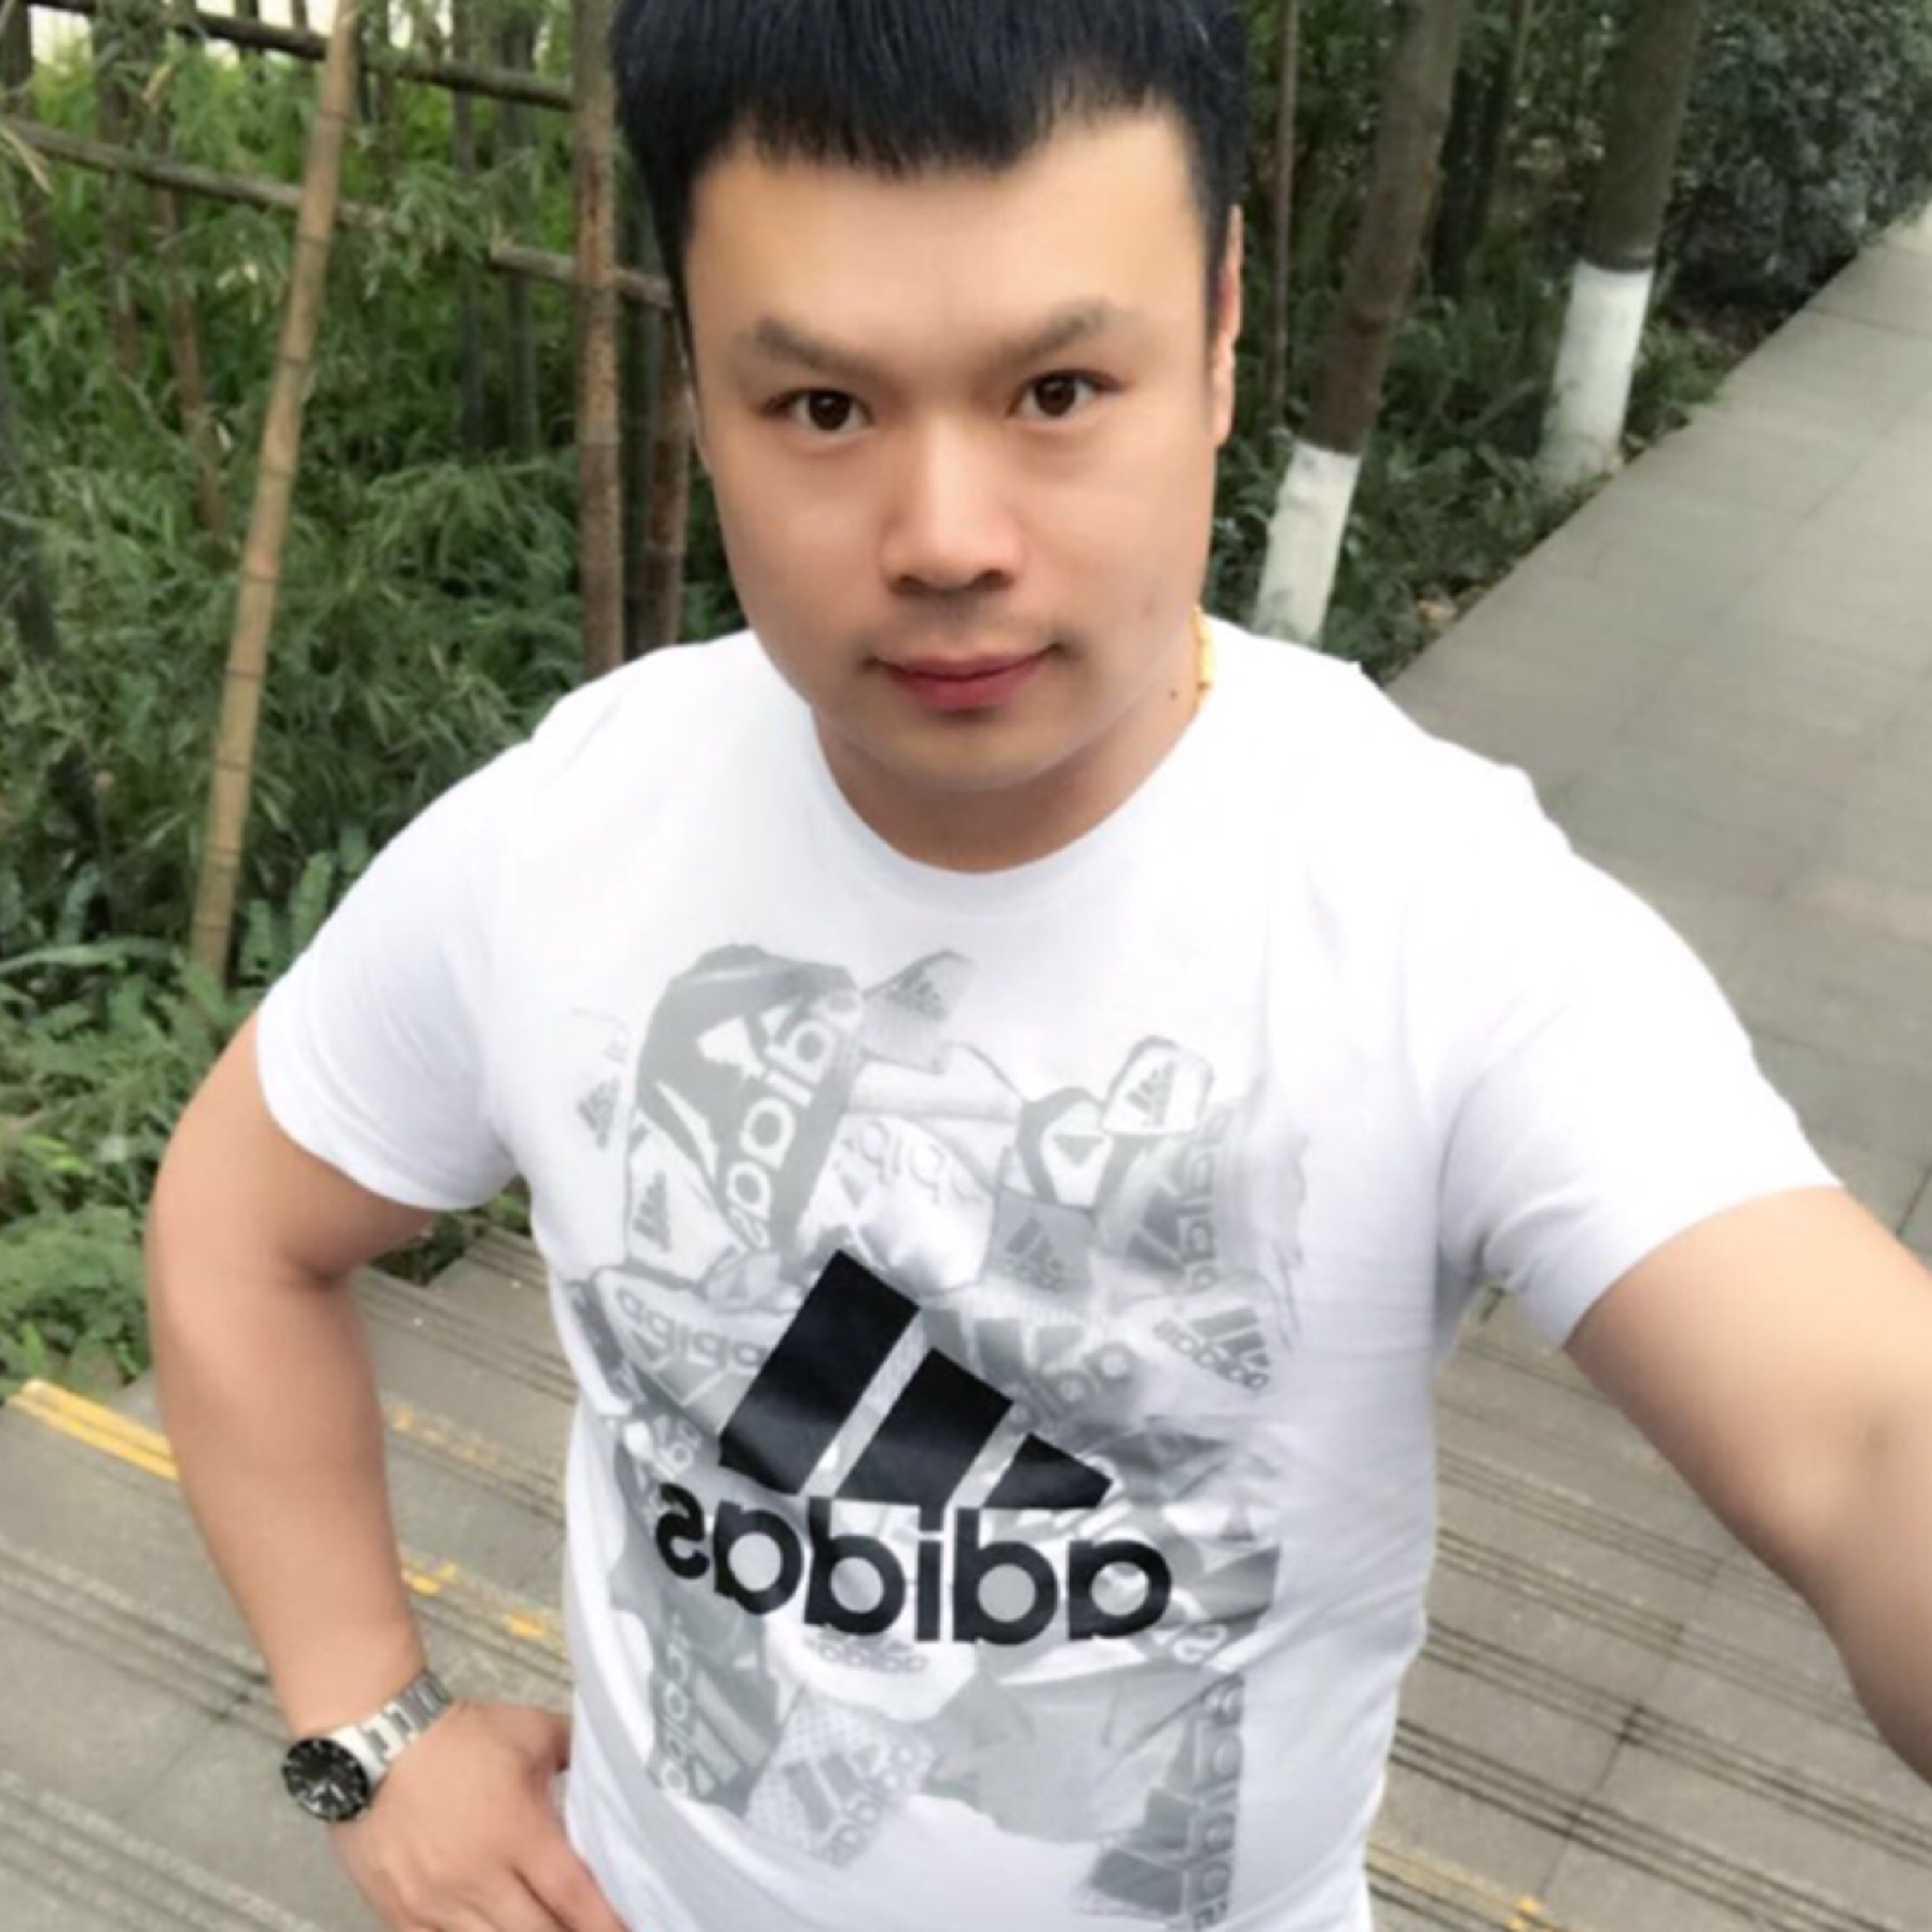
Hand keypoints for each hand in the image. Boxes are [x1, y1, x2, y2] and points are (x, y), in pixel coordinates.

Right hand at [329, 1699, 628, 1930]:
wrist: (377, 1742)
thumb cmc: (459, 1736)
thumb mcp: (531, 1731)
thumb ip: (574, 1752)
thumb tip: (608, 1761)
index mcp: (520, 1833)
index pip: (574, 1895)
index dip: (605, 1923)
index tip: (626, 1931)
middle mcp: (481, 1879)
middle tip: (582, 1927)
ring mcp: (437, 1903)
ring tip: (542, 1928)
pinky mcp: (401, 1914)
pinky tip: (487, 1931)